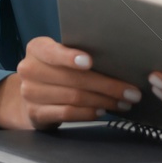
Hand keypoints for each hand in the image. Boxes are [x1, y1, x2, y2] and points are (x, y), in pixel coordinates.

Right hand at [0, 36, 141, 128]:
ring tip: (123, 103)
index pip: (52, 52)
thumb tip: (118, 64)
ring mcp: (30, 93)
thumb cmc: (55, 72)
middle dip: (107, 86)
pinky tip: (102, 111)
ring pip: (74, 97)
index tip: (89, 62)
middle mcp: (29, 69)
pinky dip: (88, 113)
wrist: (31, 95)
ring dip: (104, 101)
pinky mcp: (36, 113)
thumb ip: (77, 56)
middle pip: (72, 79)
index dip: (69, 57)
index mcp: (36, 49)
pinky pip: (67, 113)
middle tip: (132, 93)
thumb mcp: (60, 57)